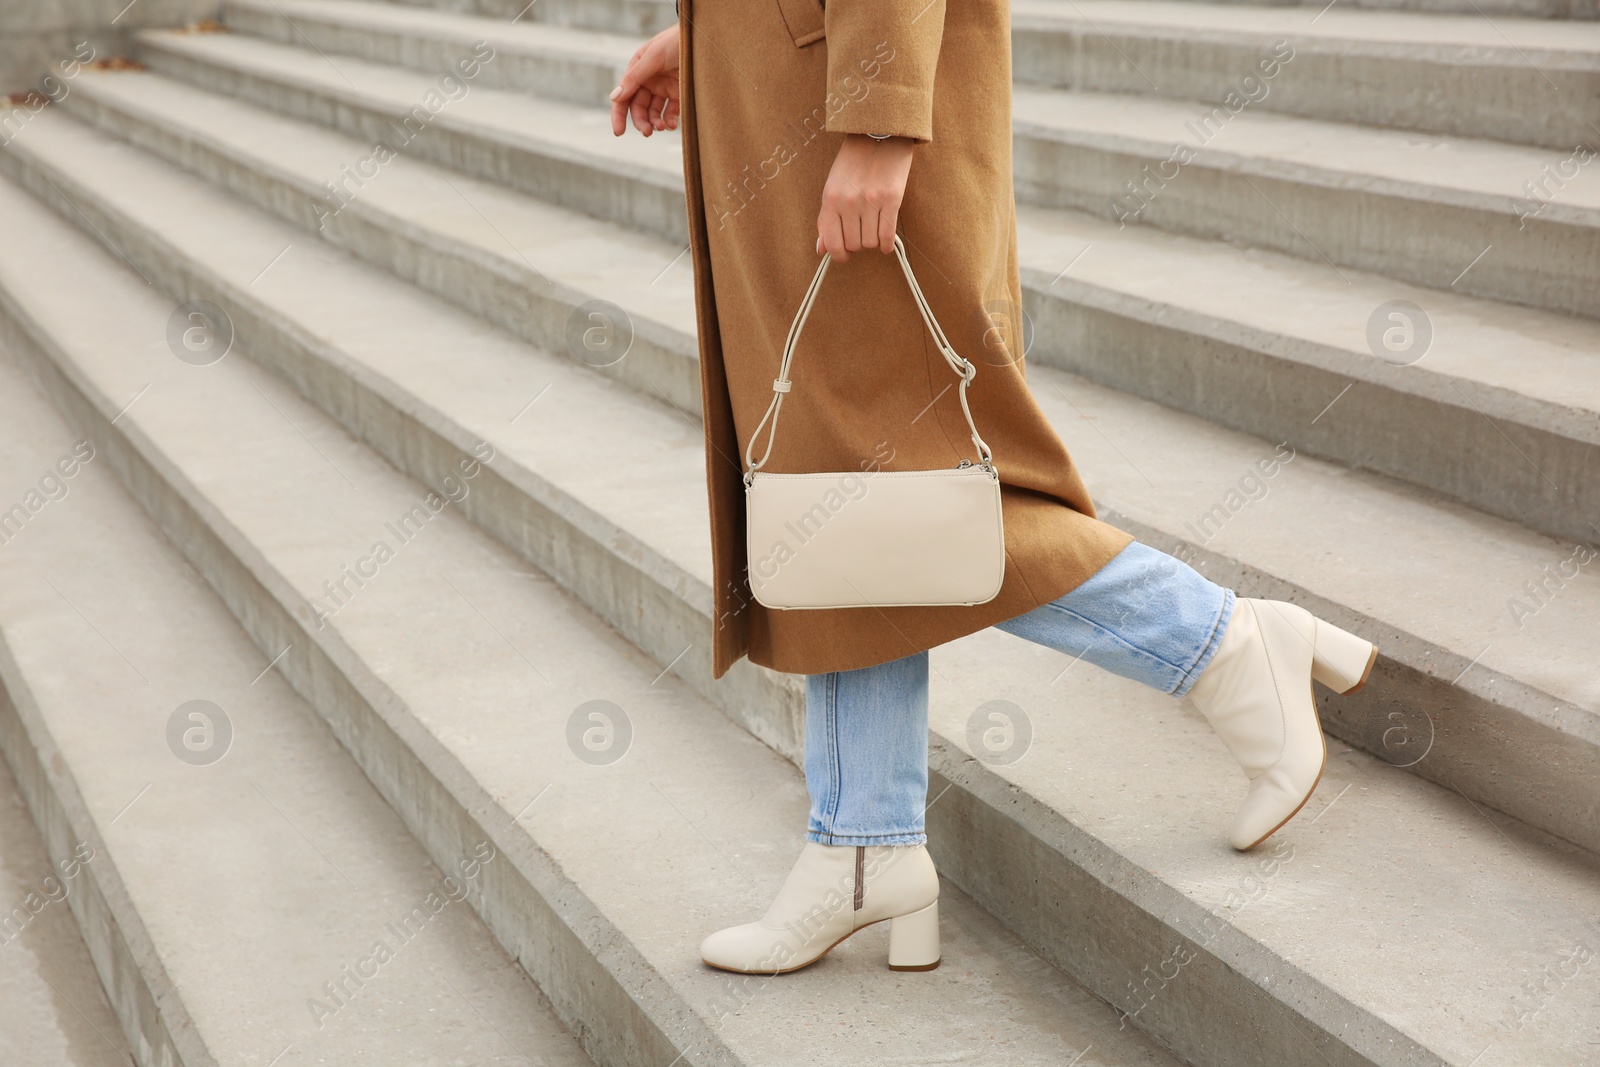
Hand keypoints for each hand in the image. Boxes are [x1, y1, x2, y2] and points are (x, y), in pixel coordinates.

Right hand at [610, 25, 679, 136]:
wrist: (704, 38)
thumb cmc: (676, 41)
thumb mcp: (653, 56)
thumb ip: (635, 77)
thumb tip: (614, 97)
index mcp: (638, 70)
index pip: (623, 96)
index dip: (619, 115)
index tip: (619, 132)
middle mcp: (649, 80)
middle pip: (639, 108)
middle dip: (641, 121)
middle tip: (647, 132)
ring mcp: (664, 88)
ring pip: (654, 113)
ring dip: (655, 123)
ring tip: (662, 127)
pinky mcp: (680, 94)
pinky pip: (671, 112)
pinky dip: (670, 120)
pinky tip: (671, 124)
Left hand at [816, 134, 914, 262]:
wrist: (878, 134)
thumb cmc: (854, 162)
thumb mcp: (832, 187)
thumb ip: (826, 220)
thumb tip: (822, 250)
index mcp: (830, 199)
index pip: (832, 243)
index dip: (839, 255)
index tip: (844, 254)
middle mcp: (849, 202)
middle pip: (854, 245)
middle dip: (857, 244)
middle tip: (861, 232)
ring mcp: (871, 201)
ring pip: (871, 243)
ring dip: (872, 241)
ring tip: (873, 228)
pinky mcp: (891, 199)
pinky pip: (887, 236)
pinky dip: (886, 244)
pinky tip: (885, 241)